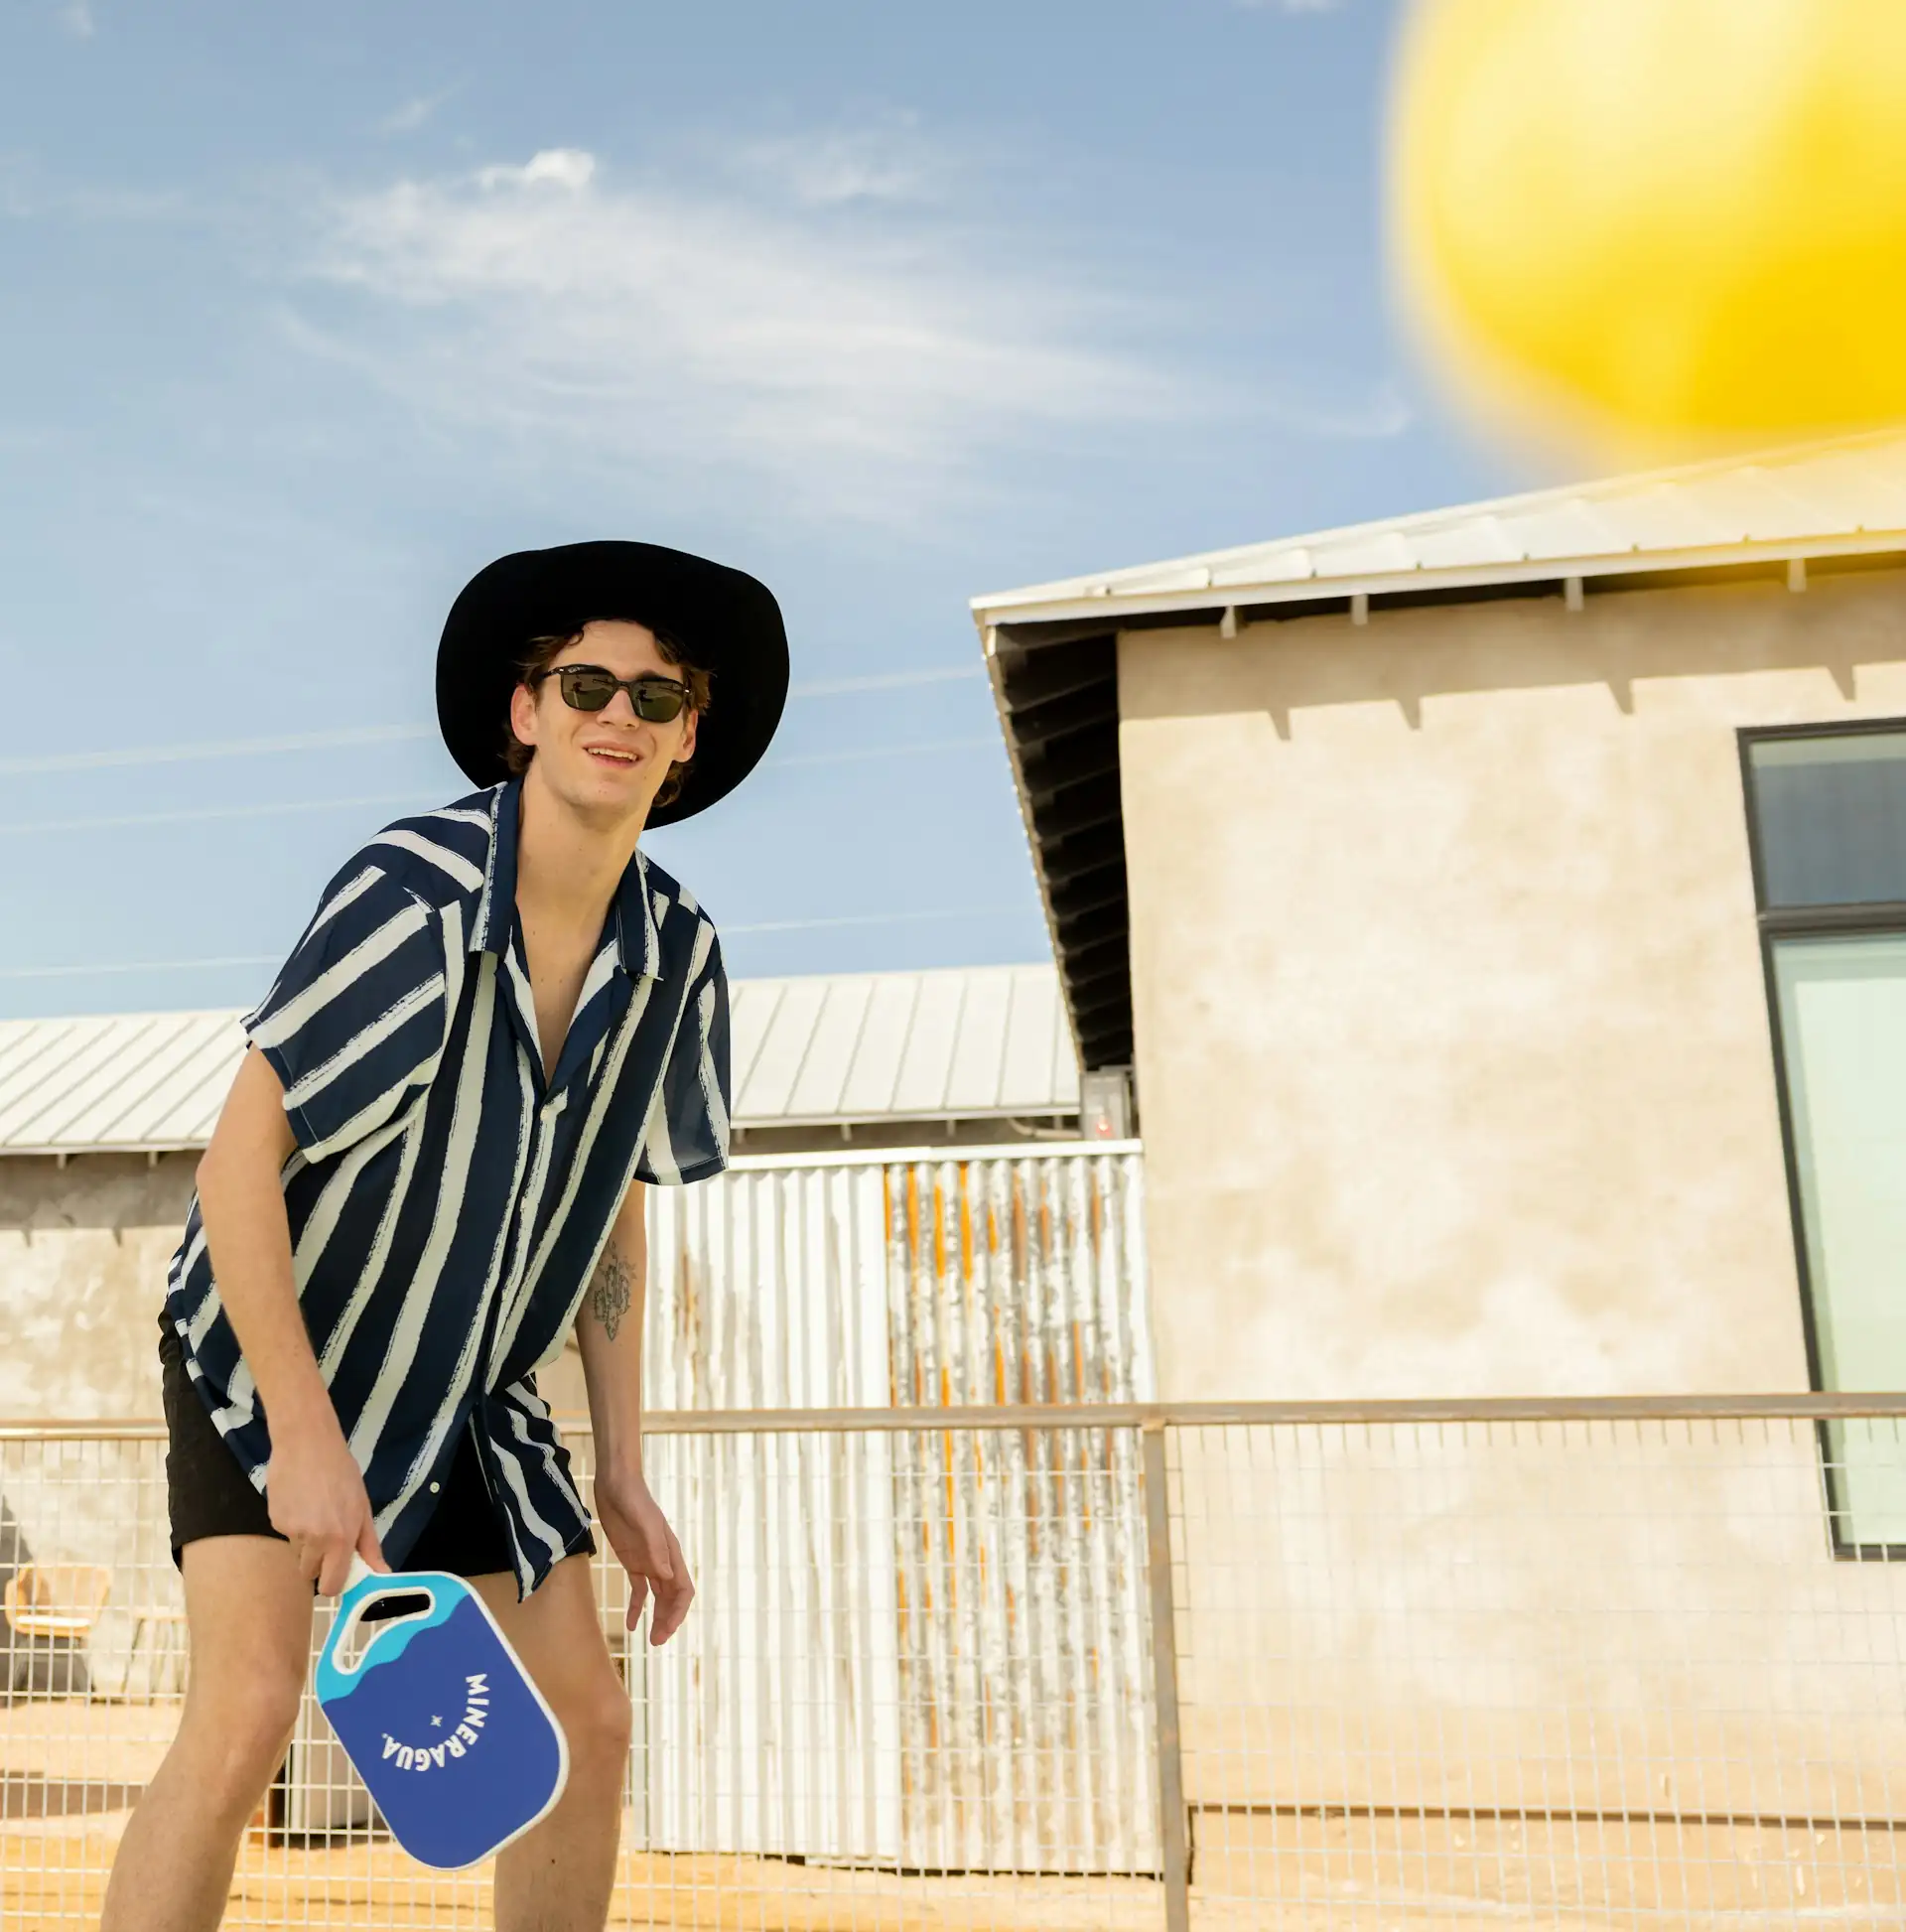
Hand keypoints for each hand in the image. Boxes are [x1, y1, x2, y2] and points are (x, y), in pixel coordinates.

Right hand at [266, 1421, 387, 1595]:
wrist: (306, 1442)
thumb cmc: (341, 1472)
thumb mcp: (362, 1507)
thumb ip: (369, 1545)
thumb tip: (382, 1573)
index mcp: (341, 1538)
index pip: (331, 1586)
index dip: (333, 1582)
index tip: (337, 1570)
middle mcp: (315, 1540)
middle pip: (310, 1573)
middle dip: (318, 1562)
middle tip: (326, 1536)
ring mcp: (291, 1531)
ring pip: (298, 1552)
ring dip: (306, 1542)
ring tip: (314, 1510)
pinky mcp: (274, 1521)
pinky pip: (286, 1534)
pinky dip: (293, 1524)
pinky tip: (300, 1500)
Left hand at [594, 1468, 692, 1644]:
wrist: (616, 1483)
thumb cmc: (633, 1498)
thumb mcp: (643, 1522)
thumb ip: (655, 1548)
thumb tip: (666, 1575)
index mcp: (670, 1552)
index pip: (683, 1588)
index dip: (678, 1610)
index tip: (668, 1630)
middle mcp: (662, 1559)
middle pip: (672, 1596)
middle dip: (668, 1620)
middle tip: (657, 1642)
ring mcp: (648, 1560)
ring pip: (658, 1596)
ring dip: (657, 1617)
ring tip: (650, 1639)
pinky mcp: (632, 1560)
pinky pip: (638, 1589)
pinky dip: (636, 1607)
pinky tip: (630, 1624)